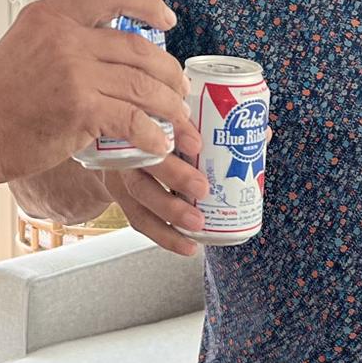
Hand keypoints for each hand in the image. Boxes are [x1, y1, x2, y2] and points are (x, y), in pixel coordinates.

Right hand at [0, 0, 190, 186]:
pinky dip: (152, 135)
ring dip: (169, 106)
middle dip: (168, 71)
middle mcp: (65, 36)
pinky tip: (158, 144)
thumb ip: (62, 38)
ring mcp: (74, 72)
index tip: (168, 19)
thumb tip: (106, 42)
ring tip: (177, 120)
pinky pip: (133, 119)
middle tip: (179, 88)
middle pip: (138, 48)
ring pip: (142, 84)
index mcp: (51, 14)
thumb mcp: (24, 46)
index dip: (147, 4)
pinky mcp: (80, 109)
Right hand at [101, 125, 209, 256]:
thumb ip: (198, 119)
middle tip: (201, 188)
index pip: (156, 122)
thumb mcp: (167, 118)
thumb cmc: (151, 129)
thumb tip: (251, 127)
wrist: (110, 147)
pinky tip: (187, 244)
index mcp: (142, 121)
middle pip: (146, 160)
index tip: (197, 144)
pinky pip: (139, 218)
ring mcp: (120, 173)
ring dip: (170, 211)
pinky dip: (164, 235)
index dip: (176, 131)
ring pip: (140, 193)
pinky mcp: (121, 198)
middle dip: (175, 176)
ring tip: (197, 224)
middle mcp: (127, 145)